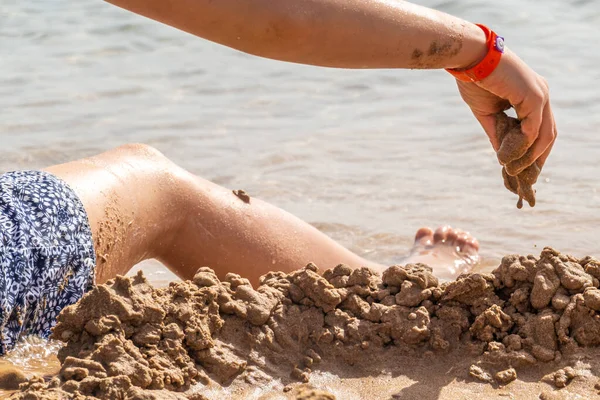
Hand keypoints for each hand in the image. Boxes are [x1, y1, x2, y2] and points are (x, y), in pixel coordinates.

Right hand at [455, 48, 556, 173]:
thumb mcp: (487, 113)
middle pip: (549, 135)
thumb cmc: (474, 79)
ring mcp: (540, 94)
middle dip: (537, 160)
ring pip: (544, 136)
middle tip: (523, 179)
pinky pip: (532, 130)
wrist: (468, 58)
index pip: (541, 130)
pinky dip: (522, 147)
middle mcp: (541, 94)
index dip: (534, 152)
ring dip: (529, 157)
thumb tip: (502, 157)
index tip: (522, 170)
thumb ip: (498, 132)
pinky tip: (507, 157)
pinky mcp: (534, 96)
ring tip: (512, 171)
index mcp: (532, 96)